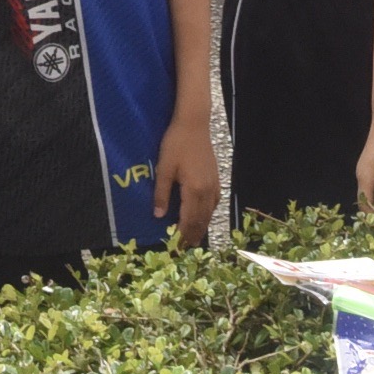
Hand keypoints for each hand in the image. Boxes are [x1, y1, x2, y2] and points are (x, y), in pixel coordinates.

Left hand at [154, 113, 219, 242]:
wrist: (194, 124)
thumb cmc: (176, 144)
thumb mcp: (164, 168)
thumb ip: (161, 193)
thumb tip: (158, 216)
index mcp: (194, 190)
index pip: (188, 219)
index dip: (182, 234)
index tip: (176, 247)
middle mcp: (207, 191)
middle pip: (200, 219)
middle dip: (192, 235)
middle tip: (185, 249)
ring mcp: (213, 184)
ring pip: (209, 213)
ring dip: (201, 226)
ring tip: (194, 238)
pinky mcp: (215, 178)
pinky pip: (214, 202)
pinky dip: (208, 213)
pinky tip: (204, 216)